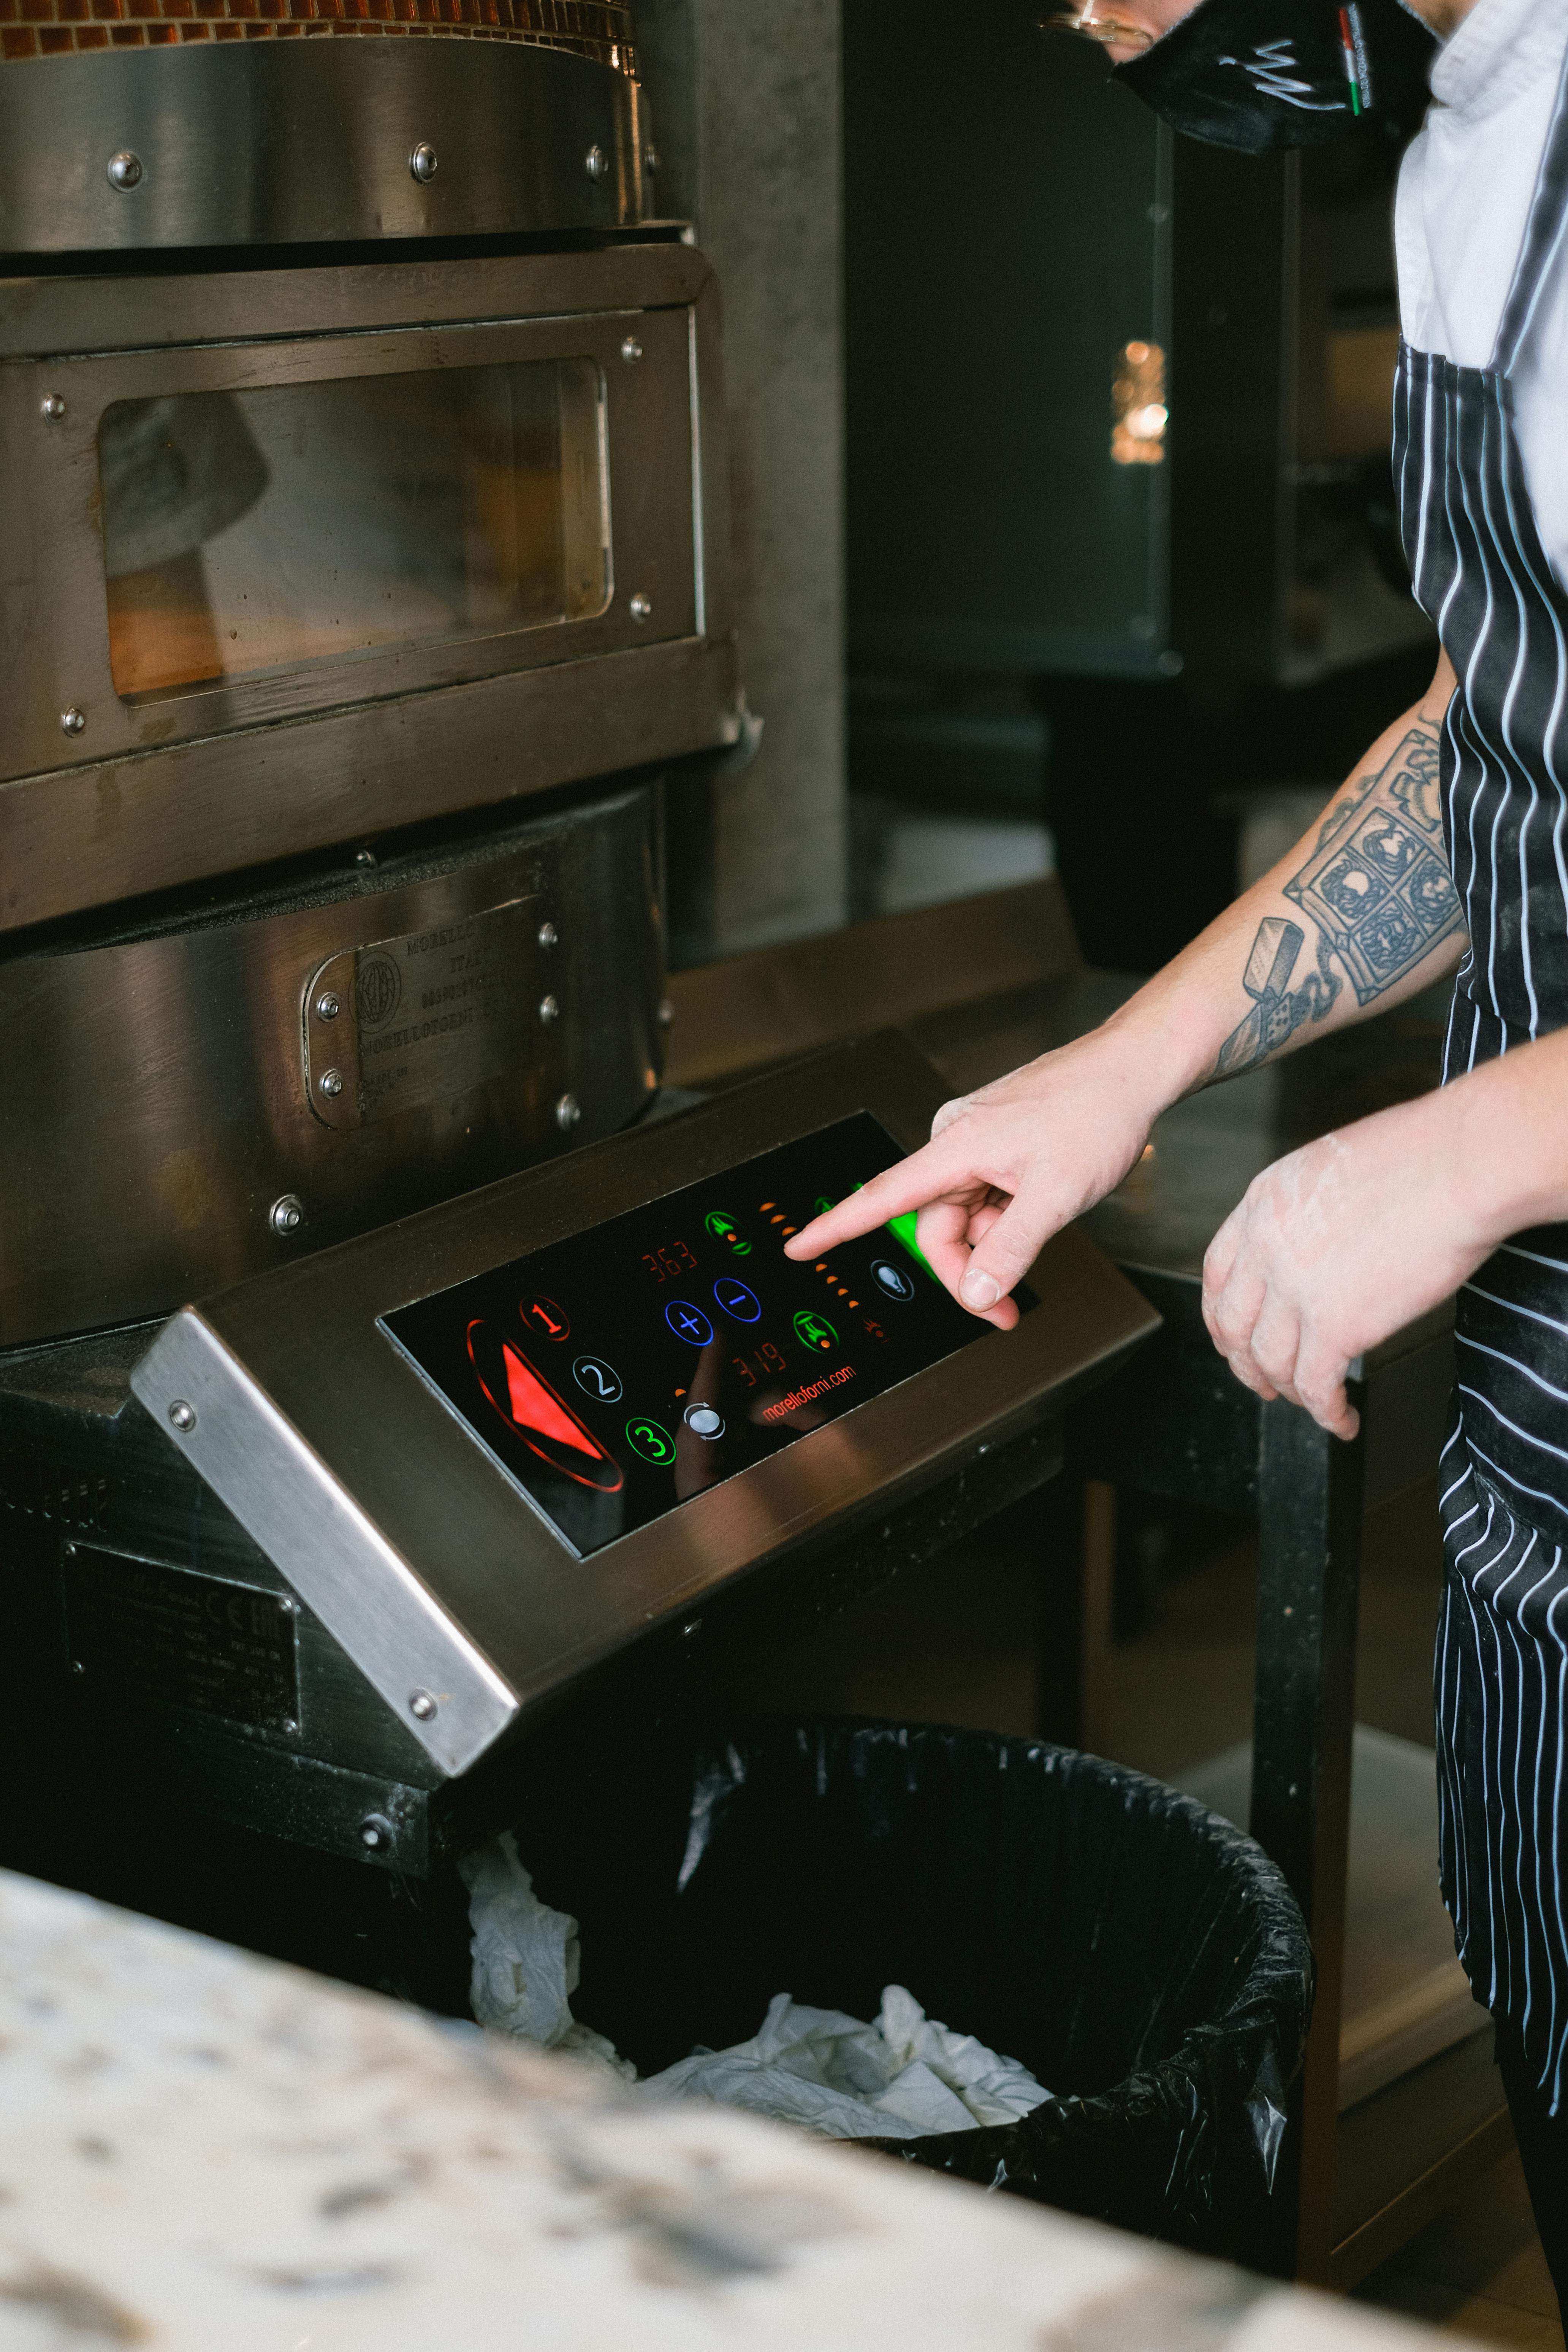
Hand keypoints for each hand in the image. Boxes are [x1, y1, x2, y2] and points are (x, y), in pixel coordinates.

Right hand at [783, 1028, 1170, 1325]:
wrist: (1131, 1071)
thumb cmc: (1096, 1113)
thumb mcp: (1055, 1197)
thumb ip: (1010, 1251)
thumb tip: (976, 1294)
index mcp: (957, 1146)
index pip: (882, 1197)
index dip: (836, 1228)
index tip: (799, 1248)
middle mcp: (957, 1138)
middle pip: (935, 1223)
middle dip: (969, 1267)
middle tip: (1007, 1305)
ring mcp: (978, 1139)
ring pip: (965, 1213)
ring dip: (995, 1238)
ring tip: (1044, 1225)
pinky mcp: (997, 1140)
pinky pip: (986, 1194)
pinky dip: (1008, 1214)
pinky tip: (1041, 1200)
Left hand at [1202, 1097, 1490, 1438]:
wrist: (1461, 1165)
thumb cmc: (1422, 1155)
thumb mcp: (1333, 1167)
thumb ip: (1310, 1211)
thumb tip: (1320, 1245)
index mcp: (1263, 1202)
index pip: (1217, 1272)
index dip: (1222, 1313)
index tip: (1233, 1335)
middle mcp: (1267, 1246)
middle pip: (1232, 1324)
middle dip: (1245, 1362)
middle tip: (1265, 1381)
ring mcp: (1295, 1288)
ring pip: (1269, 1362)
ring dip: (1288, 1391)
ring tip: (1312, 1403)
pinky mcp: (1335, 1326)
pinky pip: (1316, 1386)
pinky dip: (1327, 1413)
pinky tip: (1343, 1420)